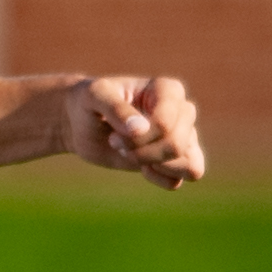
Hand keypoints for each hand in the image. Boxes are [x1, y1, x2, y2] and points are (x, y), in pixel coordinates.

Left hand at [59, 76, 205, 189]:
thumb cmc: (89, 102)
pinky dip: (158, 178)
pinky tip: (140, 166)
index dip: (138, 137)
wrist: (81, 122)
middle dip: (142, 152)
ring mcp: (183, 137)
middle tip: (117, 143)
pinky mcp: (175, 160)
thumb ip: (115, 108)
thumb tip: (140, 129)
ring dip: (155, 166)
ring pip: (190, 166)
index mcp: (168, 90)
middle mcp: (182, 112)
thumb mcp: (94, 96)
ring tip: (131, 154)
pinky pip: (179, 180)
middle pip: (177, 145)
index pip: (165, 124)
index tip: (114, 131)